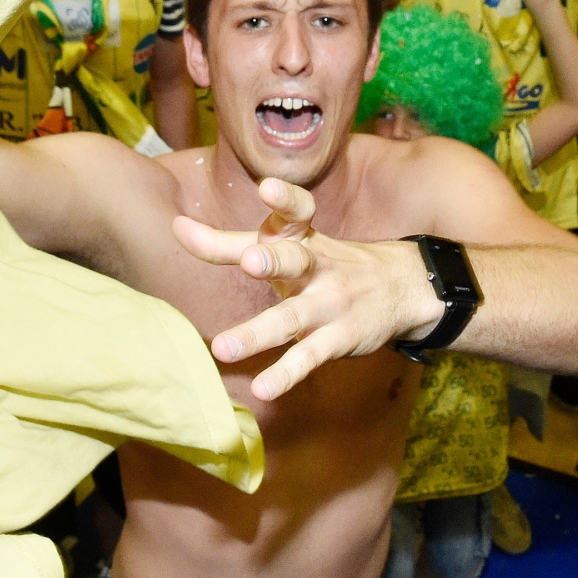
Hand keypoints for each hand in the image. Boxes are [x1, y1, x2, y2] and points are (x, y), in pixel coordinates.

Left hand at [171, 179, 450, 399]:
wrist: (402, 287)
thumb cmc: (323, 264)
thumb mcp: (287, 245)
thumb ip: (228, 241)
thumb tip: (175, 226)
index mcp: (303, 238)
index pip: (298, 212)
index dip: (285, 200)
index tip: (268, 188)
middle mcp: (316, 266)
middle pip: (295, 260)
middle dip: (273, 259)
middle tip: (251, 260)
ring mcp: (329, 304)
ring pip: (292, 319)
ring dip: (258, 333)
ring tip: (223, 350)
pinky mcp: (337, 339)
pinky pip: (308, 358)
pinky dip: (285, 374)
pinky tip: (262, 390)